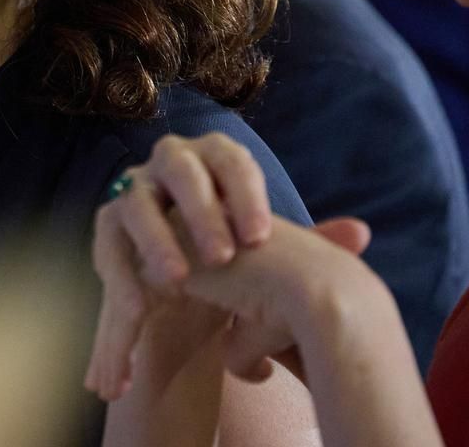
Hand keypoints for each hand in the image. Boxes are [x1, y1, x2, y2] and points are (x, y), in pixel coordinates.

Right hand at [85, 133, 359, 399]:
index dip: (244, 193)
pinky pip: (108, 247)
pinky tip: (142, 309)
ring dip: (156, 240)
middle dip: (199, 210)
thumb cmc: (236, 263)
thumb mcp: (269, 258)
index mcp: (215, 161)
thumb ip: (309, 246)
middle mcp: (170, 166)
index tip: (259, 238)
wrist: (190, 293)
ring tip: (177, 282)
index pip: (231, 159)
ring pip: (136, 203)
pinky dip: (122, 278)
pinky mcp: (107, 230)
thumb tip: (361, 234)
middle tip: (222, 257)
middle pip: (180, 167)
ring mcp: (133, 193)